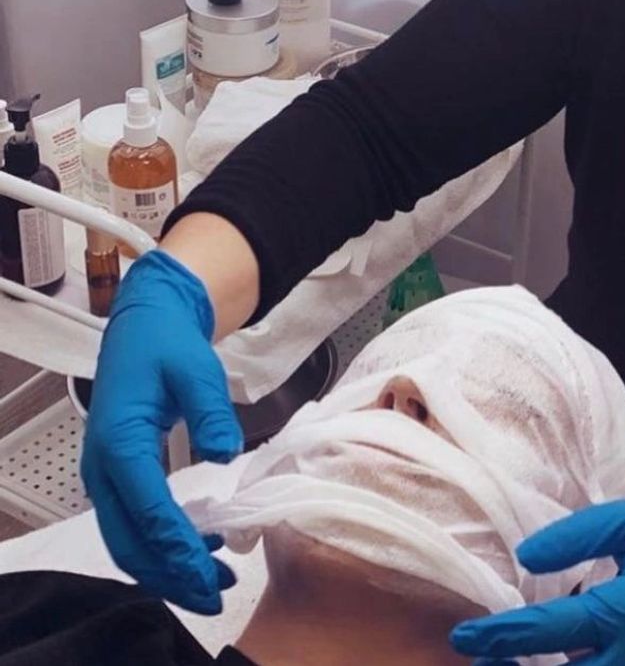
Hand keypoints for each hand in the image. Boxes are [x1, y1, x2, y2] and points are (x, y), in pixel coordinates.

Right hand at [81, 250, 243, 613]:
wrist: (145, 327)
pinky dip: (162, 548)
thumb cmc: (169, 346)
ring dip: (167, 569)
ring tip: (214, 582)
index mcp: (120, 442)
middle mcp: (104, 468)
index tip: (208, 570)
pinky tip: (200, 551)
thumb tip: (224, 452)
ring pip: (128, 542)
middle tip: (215, 594)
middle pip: (130, 541)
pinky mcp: (118, 478)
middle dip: (171, 575)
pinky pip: (133, 526)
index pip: (147, 508)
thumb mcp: (197, 369)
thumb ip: (211, 411)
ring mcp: (107, 477)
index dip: (177, 546)